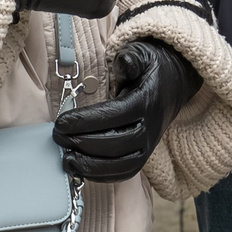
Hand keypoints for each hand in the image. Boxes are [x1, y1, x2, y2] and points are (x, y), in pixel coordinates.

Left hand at [53, 40, 200, 181]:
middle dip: (83, 144)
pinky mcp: (143, 157)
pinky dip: (102, 176)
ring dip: (91, 166)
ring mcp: (148, 146)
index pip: (114, 116)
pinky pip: (124, 173)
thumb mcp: (144, 55)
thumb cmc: (151, 70)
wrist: (174, 86)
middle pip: (116, 144)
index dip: (86, 121)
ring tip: (66, 159)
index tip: (62, 122)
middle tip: (58, 138)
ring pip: (121, 164)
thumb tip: (123, 63)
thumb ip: (131, 59)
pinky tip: (80, 169)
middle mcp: (150, 128)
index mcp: (147, 102)